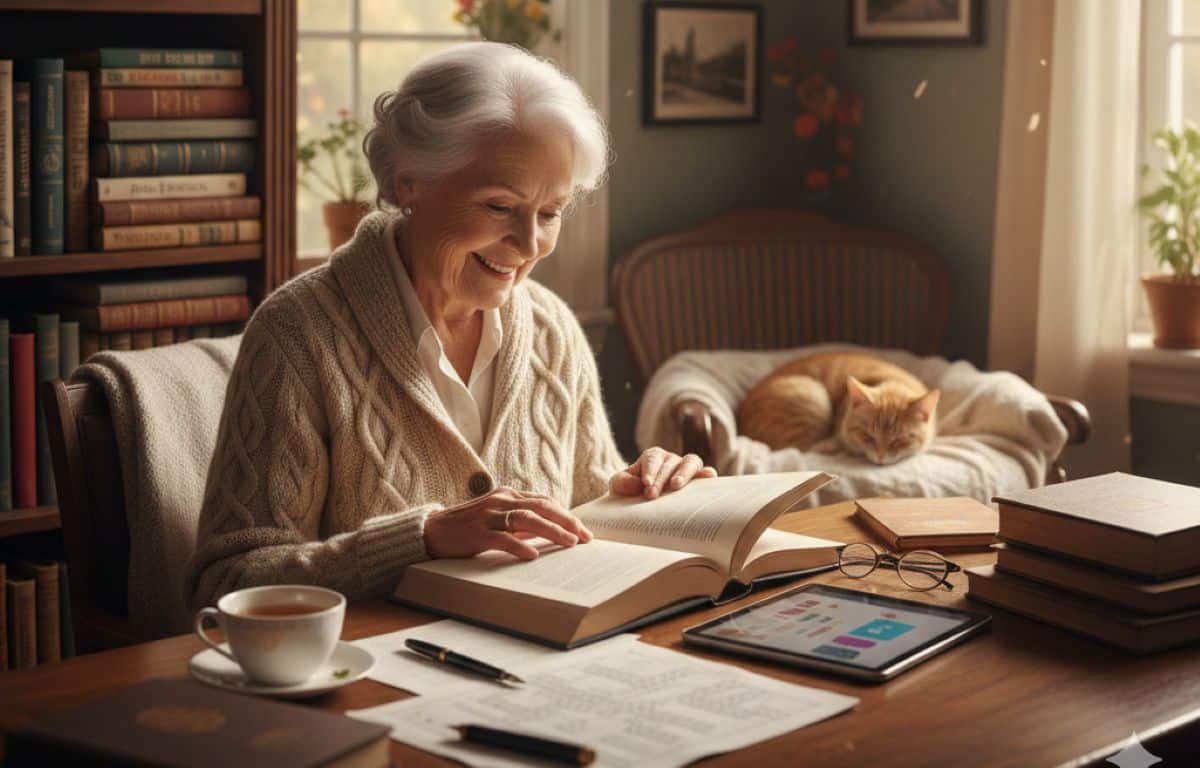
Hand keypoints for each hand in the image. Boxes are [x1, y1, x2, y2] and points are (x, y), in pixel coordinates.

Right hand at [423, 486, 592, 560]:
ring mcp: (488, 515)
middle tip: (585, 537)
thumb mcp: (497, 518)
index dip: (566, 515)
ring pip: (526, 519)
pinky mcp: (476, 533)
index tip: (583, 530)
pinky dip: (519, 546)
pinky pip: (502, 538)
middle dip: (567, 522)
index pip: (544, 501)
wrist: (431, 531)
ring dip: (551, 531)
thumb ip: (520, 522)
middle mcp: (500, 500)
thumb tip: (549, 532)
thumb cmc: (468, 527)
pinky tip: (532, 555)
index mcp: (507, 495)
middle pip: (541, 507)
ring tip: (570, 543)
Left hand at [609, 447, 717, 499]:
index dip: (650, 470)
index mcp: (653, 457)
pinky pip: (706, 473)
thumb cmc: (632, 492)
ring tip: (676, 486)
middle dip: (660, 479)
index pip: (652, 458)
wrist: (643, 502)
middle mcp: (671, 460)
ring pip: (691, 462)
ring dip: (684, 472)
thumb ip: (621, 482)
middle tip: (651, 495)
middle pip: (669, 464)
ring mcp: (687, 468)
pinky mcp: (699, 479)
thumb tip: (638, 484)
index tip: (645, 484)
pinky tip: (708, 478)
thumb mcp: (620, 486)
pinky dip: (707, 474)